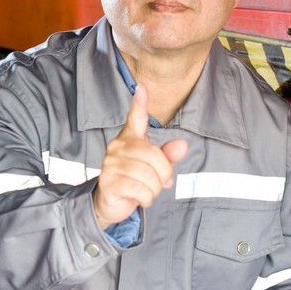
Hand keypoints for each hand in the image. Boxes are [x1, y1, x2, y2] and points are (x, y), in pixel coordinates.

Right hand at [92, 85, 188, 229]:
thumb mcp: (154, 167)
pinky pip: (138, 189)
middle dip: (164, 174)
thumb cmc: (135, 179)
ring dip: (155, 189)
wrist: (111, 202)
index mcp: (130, 138)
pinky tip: (142, 199)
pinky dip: (146, 198)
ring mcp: (110, 163)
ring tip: (148, 191)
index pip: (135, 118)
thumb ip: (168, 155)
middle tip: (162, 183)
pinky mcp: (108, 181)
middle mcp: (117, 146)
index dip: (140, 104)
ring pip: (147, 175)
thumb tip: (182, 145)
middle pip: (152, 154)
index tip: (142, 87)